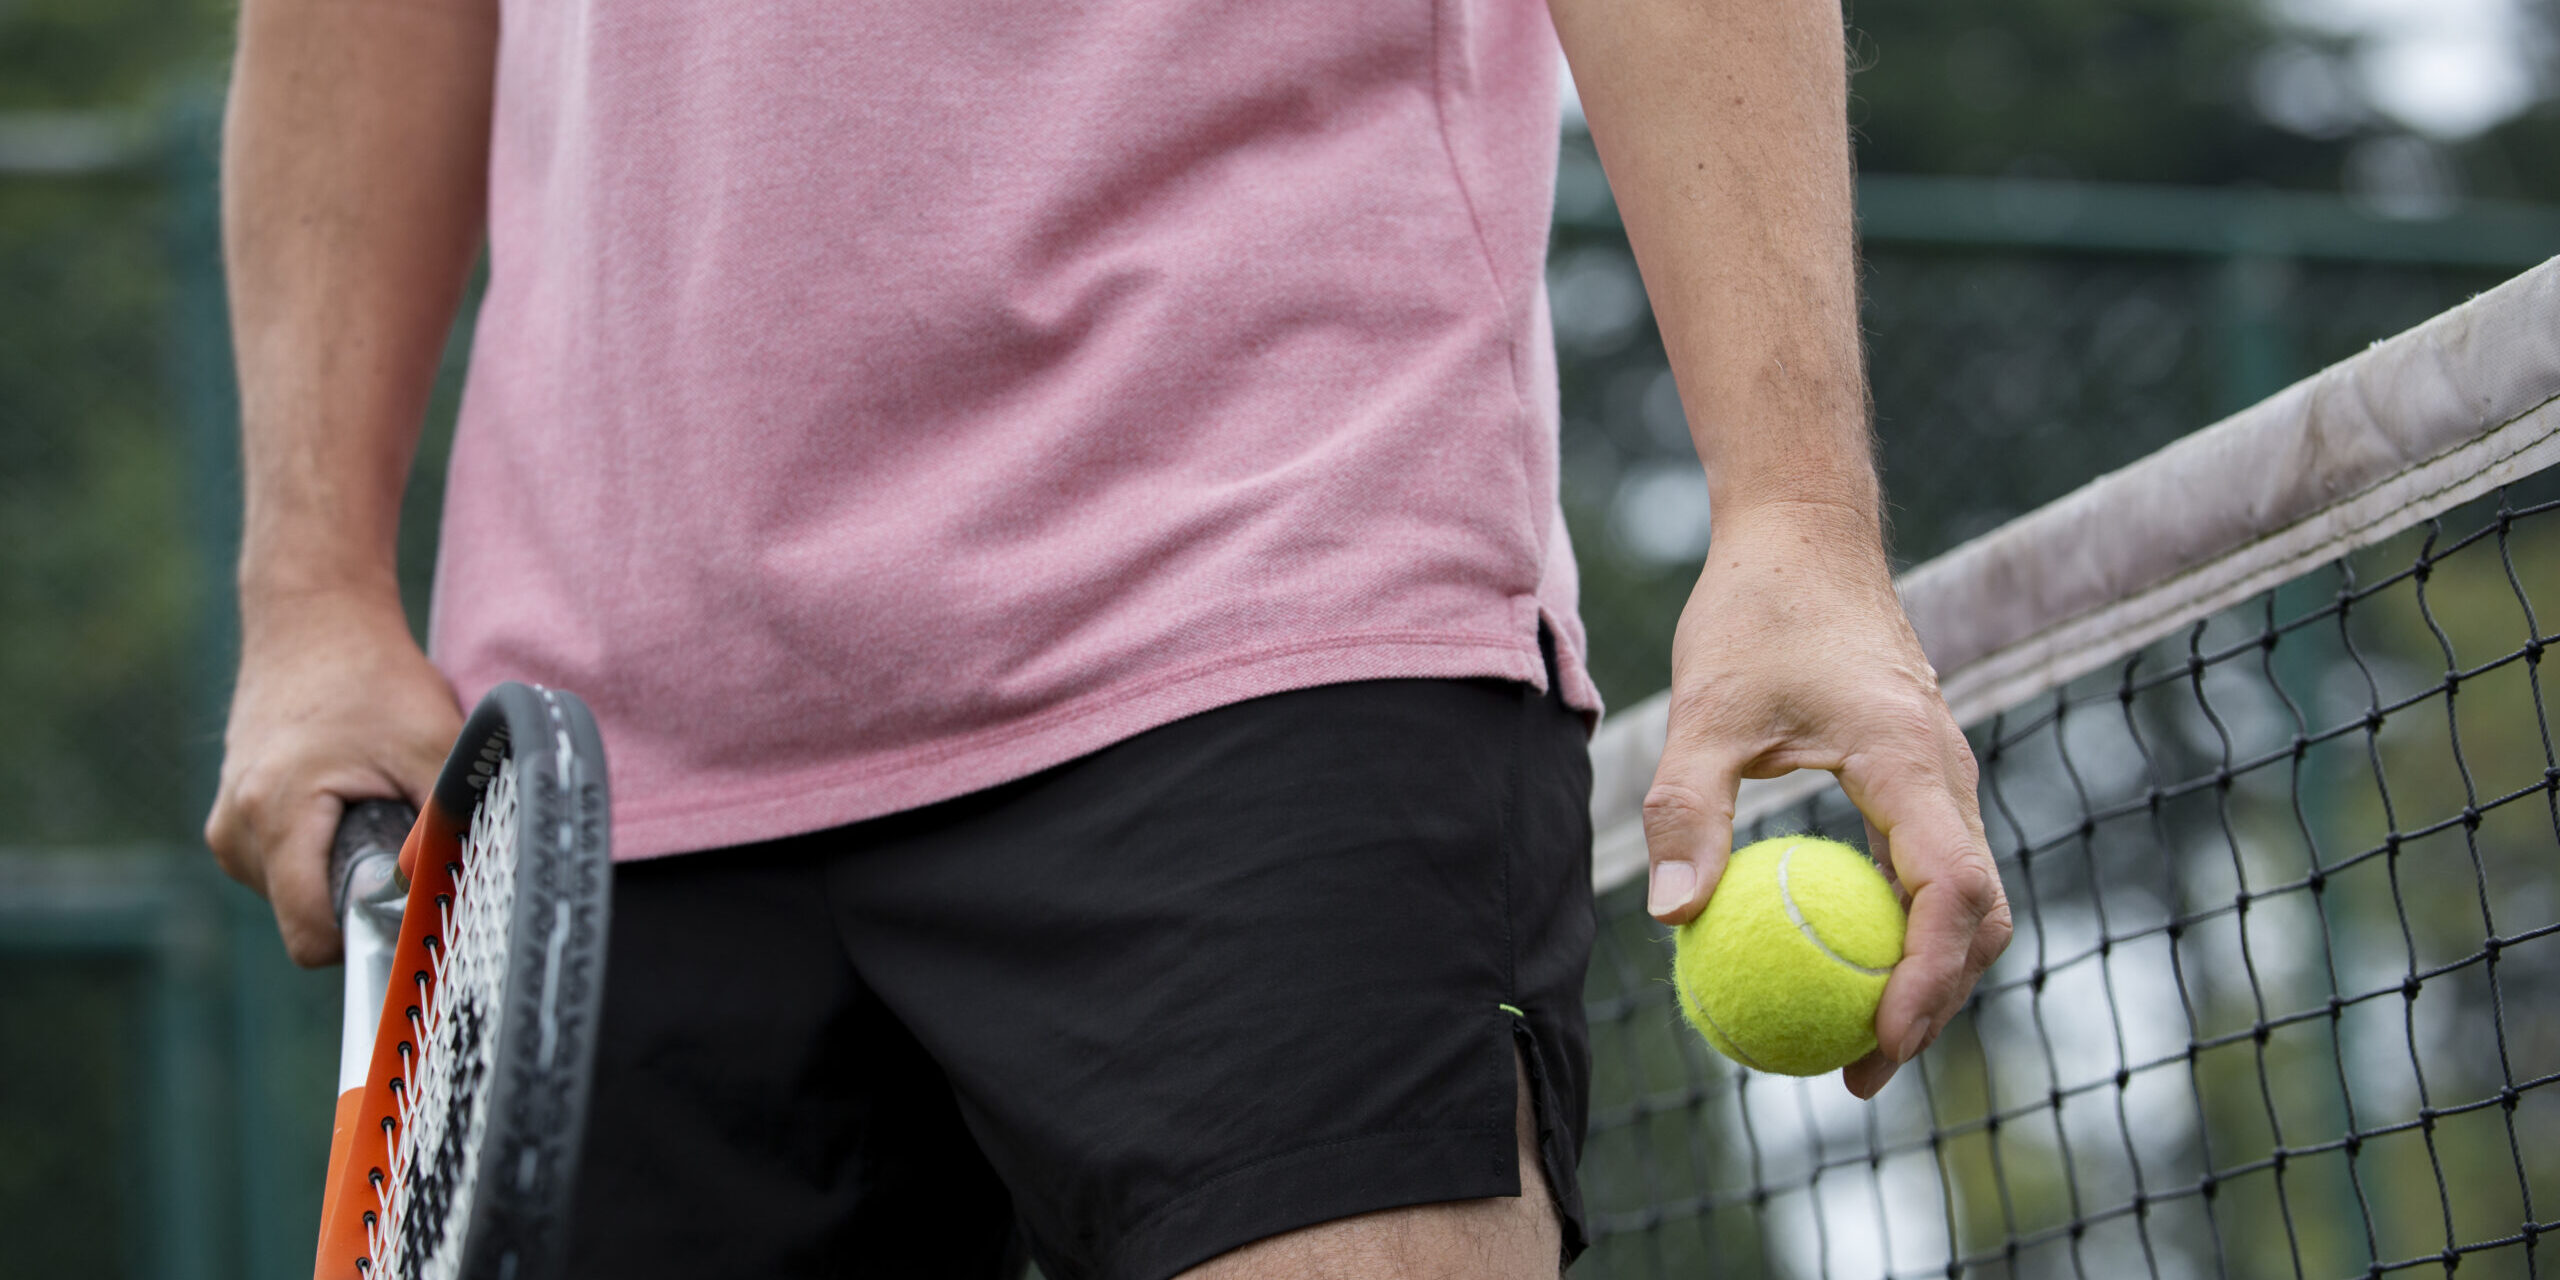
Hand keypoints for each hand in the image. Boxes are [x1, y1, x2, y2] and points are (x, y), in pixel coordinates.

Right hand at [204, 591, 461, 965]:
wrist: (314, 619)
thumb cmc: (375, 678)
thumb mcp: (431, 744)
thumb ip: (444, 824)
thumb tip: (449, 894)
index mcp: (274, 818)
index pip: (309, 937)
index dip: (367, 937)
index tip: (410, 907)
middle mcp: (234, 830)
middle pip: (305, 918)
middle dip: (358, 894)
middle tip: (398, 834)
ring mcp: (226, 825)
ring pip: (294, 895)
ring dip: (340, 870)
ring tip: (370, 806)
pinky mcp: (231, 816)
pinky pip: (283, 868)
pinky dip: (321, 851)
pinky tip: (347, 802)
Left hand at [1641, 502, 2011, 1098]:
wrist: (1805, 534)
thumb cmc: (1756, 612)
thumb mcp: (1705, 710)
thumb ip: (1686, 810)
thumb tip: (1674, 921)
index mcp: (1911, 762)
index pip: (1952, 893)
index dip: (1928, 980)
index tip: (1877, 1041)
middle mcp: (1945, 776)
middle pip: (1977, 917)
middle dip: (1935, 1004)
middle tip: (1857, 1071)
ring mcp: (1938, 777)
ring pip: (1961, 898)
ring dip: (1922, 972)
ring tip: (1849, 1040)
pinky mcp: (1916, 776)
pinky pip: (1925, 869)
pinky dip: (1897, 926)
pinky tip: (1831, 957)